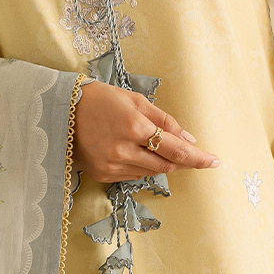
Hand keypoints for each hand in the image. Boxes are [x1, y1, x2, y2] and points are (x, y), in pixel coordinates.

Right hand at [73, 81, 218, 183]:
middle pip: (166, 164)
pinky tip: (138, 153)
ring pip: (151, 172)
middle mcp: (123, 150)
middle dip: (183, 161)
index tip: (215, 161)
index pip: (176, 148)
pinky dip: (143, 166)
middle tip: (197, 157)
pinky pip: (133, 175)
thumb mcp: (135, 100)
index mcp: (134, 126)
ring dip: (163, 163)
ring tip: (160, 148)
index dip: (198, 157)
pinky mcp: (103, 174)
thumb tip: (189, 139)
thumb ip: (164, 121)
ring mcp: (112, 166)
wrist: (58, 111)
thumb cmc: (99, 99)